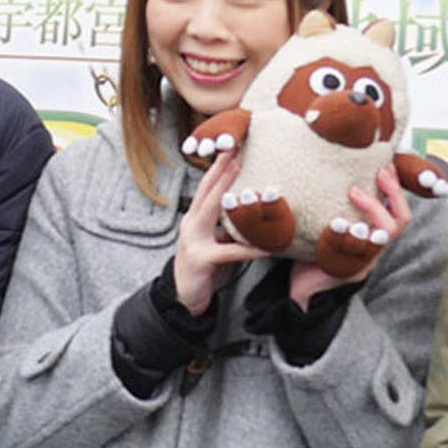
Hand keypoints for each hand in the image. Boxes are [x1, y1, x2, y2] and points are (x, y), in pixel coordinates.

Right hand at [173, 150, 268, 314]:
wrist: (183, 299)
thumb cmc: (203, 270)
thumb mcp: (215, 243)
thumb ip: (227, 228)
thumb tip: (249, 213)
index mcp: (194, 219)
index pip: (207, 188)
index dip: (218, 167)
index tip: (231, 148)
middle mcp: (190, 225)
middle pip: (206, 191)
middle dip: (221, 168)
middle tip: (235, 148)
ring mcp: (193, 241)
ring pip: (211, 210)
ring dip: (227, 190)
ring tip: (242, 173)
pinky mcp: (201, 260)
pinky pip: (229, 252)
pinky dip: (248, 248)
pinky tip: (265, 246)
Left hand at [290, 165, 413, 306]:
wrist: (297, 292)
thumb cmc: (310, 255)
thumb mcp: (326, 226)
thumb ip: (334, 206)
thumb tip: (327, 171)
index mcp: (372, 238)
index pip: (399, 214)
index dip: (396, 190)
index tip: (387, 165)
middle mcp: (373, 251)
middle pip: (398, 223)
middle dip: (391, 193)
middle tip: (377, 173)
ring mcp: (364, 263)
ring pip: (384, 235)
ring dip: (372, 209)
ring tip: (354, 192)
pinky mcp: (348, 273)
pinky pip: (358, 253)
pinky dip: (348, 234)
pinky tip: (338, 222)